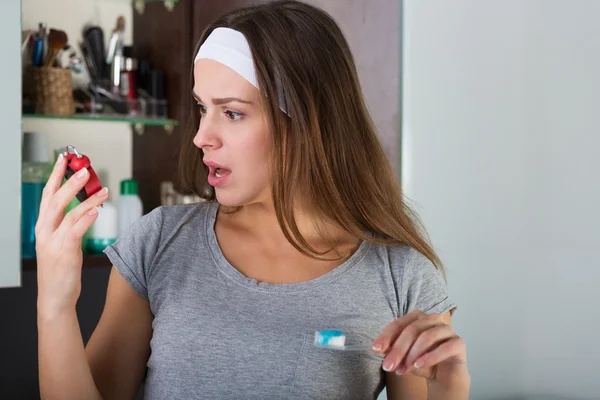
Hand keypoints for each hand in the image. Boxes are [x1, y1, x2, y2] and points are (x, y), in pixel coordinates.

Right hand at [35, 154, 108, 317]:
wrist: (55, 297)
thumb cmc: (60, 270)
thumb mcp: (61, 243)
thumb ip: (69, 225)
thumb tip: (87, 209)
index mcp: (43, 227)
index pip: (47, 196)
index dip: (55, 176)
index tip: (63, 159)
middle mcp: (45, 231)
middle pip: (55, 199)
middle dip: (69, 181)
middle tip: (84, 168)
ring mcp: (53, 242)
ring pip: (68, 212)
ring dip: (87, 198)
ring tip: (102, 189)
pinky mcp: (64, 252)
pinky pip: (75, 230)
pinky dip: (86, 218)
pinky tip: (97, 210)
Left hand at [372, 310, 467, 385]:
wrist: (443, 376)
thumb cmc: (421, 361)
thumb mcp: (403, 356)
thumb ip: (392, 349)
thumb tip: (378, 348)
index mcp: (417, 317)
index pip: (399, 324)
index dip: (386, 336)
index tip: (375, 349)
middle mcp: (433, 319)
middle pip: (412, 330)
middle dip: (398, 350)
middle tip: (388, 367)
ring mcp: (447, 329)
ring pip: (427, 336)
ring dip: (412, 355)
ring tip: (403, 370)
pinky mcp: (459, 342)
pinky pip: (445, 347)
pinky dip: (430, 357)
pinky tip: (418, 366)